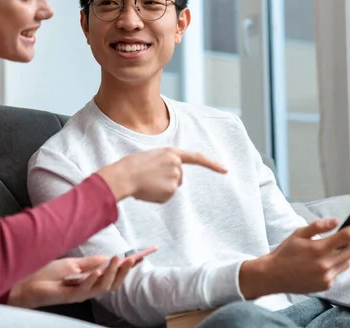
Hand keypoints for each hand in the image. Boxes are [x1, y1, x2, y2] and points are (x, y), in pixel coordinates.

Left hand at [7, 255, 135, 308]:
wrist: (27, 283)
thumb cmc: (47, 274)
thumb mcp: (73, 264)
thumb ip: (90, 263)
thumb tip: (108, 257)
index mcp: (90, 280)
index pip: (113, 274)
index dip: (127, 267)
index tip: (140, 256)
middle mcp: (88, 289)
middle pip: (112, 283)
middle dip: (124, 271)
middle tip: (132, 258)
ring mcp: (80, 294)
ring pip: (103, 287)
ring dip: (112, 273)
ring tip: (117, 259)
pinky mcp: (70, 297)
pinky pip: (86, 290)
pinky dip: (93, 280)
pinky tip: (98, 272)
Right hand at [97, 147, 226, 202]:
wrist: (124, 175)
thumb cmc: (132, 166)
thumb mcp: (152, 158)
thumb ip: (166, 164)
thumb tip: (172, 182)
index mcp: (172, 152)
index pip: (197, 157)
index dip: (212, 164)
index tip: (225, 170)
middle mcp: (177, 164)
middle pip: (179, 178)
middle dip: (167, 180)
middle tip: (149, 177)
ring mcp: (176, 177)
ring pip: (172, 188)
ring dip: (160, 189)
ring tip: (146, 183)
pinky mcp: (171, 190)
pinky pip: (166, 197)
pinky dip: (157, 197)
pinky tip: (147, 190)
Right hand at [238, 218, 349, 298]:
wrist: (273, 275)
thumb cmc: (285, 252)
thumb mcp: (298, 234)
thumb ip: (318, 226)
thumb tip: (335, 221)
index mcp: (318, 248)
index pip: (347, 236)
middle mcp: (325, 264)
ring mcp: (327, 276)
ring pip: (348, 261)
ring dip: (349, 252)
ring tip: (342, 244)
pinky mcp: (326, 285)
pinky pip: (339, 271)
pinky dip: (339, 262)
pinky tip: (328, 259)